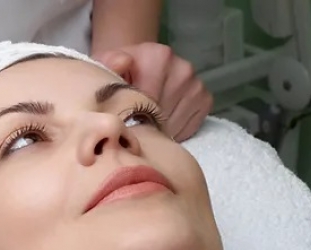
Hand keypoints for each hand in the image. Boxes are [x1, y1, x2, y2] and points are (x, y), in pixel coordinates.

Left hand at [94, 43, 212, 141]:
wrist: (137, 68)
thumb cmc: (119, 73)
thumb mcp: (105, 65)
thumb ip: (108, 63)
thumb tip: (123, 62)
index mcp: (159, 56)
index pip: (148, 101)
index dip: (132, 116)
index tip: (121, 119)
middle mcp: (183, 69)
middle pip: (161, 116)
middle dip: (144, 125)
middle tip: (130, 124)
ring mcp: (196, 85)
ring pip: (174, 125)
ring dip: (157, 130)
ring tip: (143, 122)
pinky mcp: (204, 100)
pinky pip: (188, 127)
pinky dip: (172, 132)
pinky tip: (159, 123)